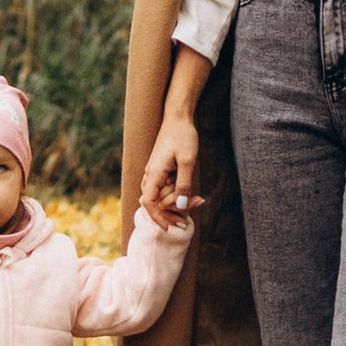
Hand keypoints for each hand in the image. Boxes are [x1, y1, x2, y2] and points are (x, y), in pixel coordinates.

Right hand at [138, 109, 197, 228]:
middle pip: (155, 202)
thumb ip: (183, 184)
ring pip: (160, 196)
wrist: (178, 117)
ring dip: (175, 203)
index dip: (157, 217)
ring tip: (196, 202)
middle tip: (193, 211)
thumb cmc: (183, 136)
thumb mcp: (188, 161)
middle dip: (172, 211)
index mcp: (154, 173)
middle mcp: (151, 174)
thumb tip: (180, 205)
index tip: (170, 228)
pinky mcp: (161, 169)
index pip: (148, 203)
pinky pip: (164, 188)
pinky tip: (191, 194)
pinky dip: (176, 194)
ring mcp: (155, 172)